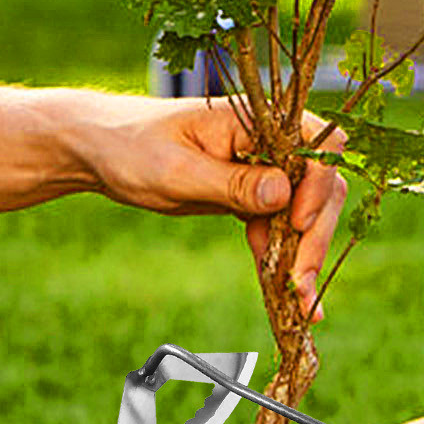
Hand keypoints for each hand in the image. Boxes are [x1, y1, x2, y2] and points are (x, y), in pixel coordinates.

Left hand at [81, 95, 346, 320]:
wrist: (104, 152)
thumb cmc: (133, 147)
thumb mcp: (179, 171)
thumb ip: (233, 183)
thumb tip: (283, 195)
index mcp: (255, 119)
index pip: (316, 148)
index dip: (316, 187)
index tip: (298, 224)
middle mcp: (268, 141)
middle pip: (319, 186)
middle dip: (315, 236)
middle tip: (301, 285)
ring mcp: (261, 168)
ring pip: (304, 212)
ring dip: (304, 255)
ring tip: (302, 304)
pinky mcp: (249, 194)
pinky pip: (279, 226)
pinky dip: (282, 257)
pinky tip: (282, 289)